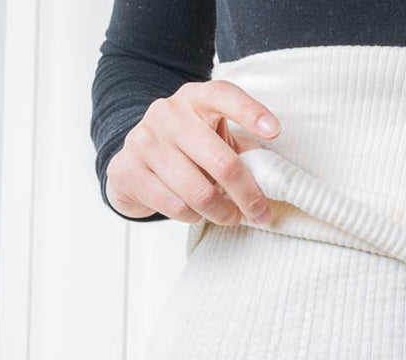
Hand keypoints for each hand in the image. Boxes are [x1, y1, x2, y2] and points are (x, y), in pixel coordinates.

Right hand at [105, 79, 279, 225]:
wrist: (133, 162)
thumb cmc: (187, 152)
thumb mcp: (212, 139)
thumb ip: (240, 151)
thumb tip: (274, 182)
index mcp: (196, 99)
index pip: (224, 96)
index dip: (251, 112)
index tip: (274, 131)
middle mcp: (169, 114)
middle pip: (223, 164)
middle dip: (249, 197)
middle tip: (260, 214)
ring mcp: (147, 141)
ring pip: (200, 193)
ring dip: (223, 213)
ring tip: (230, 217)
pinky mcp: (130, 170)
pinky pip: (176, 206)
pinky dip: (195, 217)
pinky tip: (197, 213)